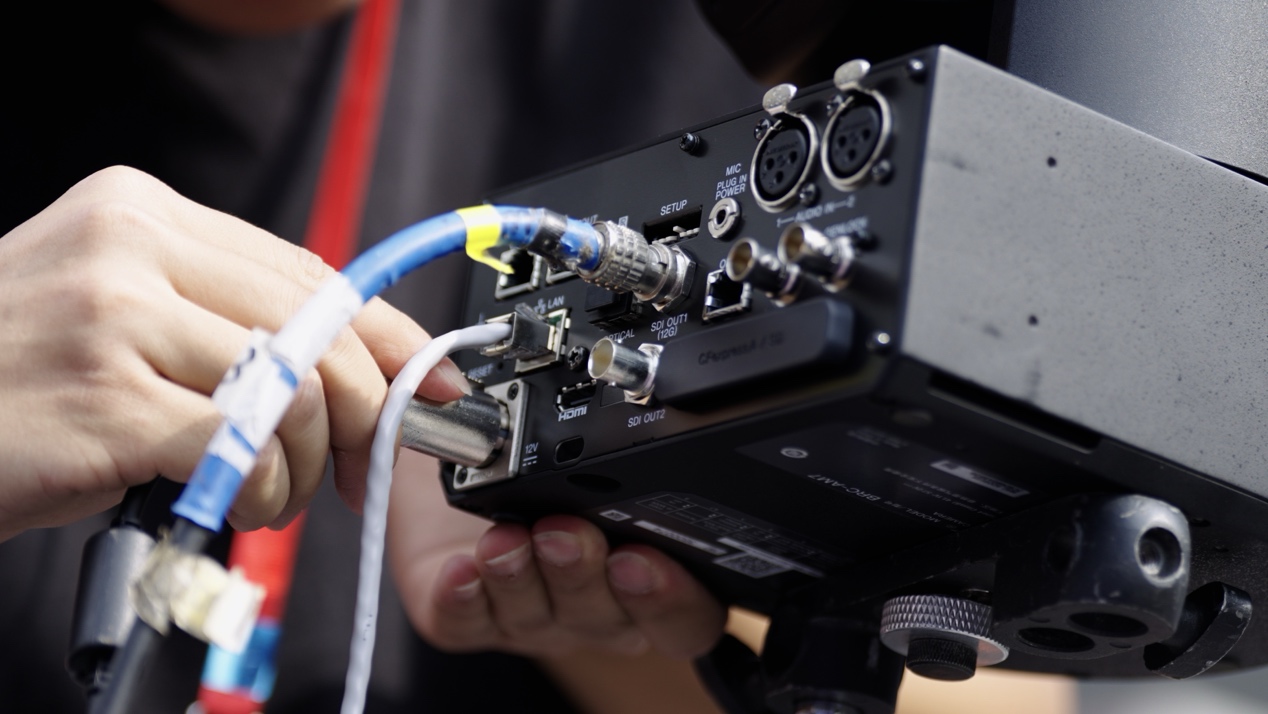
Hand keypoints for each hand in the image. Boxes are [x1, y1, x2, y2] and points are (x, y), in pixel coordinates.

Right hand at [0, 166, 466, 539]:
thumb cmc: (10, 382)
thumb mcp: (113, 315)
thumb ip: (217, 318)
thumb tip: (345, 360)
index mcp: (141, 212)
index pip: (306, 271)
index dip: (382, 336)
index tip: (426, 381)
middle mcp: (130, 247)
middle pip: (317, 324)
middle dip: (365, 407)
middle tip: (360, 465)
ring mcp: (115, 317)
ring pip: (289, 387)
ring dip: (303, 463)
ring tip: (272, 493)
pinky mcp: (106, 397)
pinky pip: (241, 446)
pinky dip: (259, 490)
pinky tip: (233, 502)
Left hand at [388, 451, 726, 659]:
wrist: (461, 459)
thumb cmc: (537, 444)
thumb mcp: (586, 430)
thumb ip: (614, 425)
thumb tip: (635, 381)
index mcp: (650, 566)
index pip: (687, 611)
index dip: (671, 597)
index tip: (642, 559)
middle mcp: (598, 601)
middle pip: (609, 619)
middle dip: (583, 573)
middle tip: (564, 532)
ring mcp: (534, 615)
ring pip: (538, 619)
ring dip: (521, 575)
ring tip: (505, 537)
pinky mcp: (467, 617)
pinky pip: (467, 623)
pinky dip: (463, 597)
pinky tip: (461, 570)